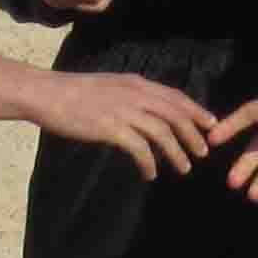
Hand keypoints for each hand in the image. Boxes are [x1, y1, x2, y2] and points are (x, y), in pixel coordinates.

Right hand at [29, 71, 214, 179]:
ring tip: (184, 168)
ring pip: (163, 133)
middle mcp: (135, 94)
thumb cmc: (73, 92)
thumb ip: (130, 96)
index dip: (195, 110)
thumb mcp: (109, 87)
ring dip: (177, 153)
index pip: (174, 96)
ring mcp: (123, 110)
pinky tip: (150, 174)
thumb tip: (146, 113)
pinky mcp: (110, 128)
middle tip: (203, 152)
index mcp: (136, 83)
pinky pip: (140, 149)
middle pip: (175, 115)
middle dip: (193, 134)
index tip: (211, 124)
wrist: (46, 93)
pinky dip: (149, 163)